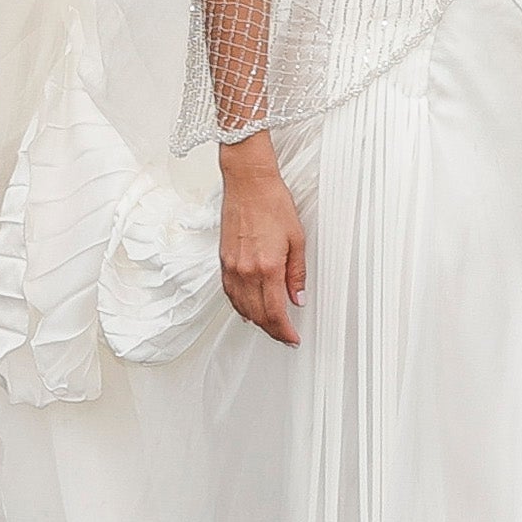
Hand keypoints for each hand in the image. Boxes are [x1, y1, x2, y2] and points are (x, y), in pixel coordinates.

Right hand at [217, 136, 305, 345]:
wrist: (248, 184)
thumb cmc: (273, 204)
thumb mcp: (297, 239)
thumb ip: (296, 273)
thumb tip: (297, 298)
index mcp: (267, 267)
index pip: (274, 312)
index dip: (284, 331)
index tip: (292, 338)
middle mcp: (246, 271)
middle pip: (257, 314)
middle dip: (272, 330)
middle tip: (284, 336)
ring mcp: (232, 266)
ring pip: (241, 306)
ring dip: (256, 320)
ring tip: (270, 327)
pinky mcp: (223, 260)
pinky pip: (230, 293)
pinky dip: (239, 306)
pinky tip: (247, 309)